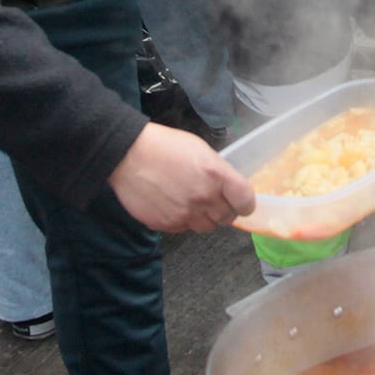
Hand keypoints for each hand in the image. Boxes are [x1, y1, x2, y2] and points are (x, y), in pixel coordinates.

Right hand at [107, 123, 255, 232]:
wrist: (128, 155)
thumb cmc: (165, 146)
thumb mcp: (200, 150)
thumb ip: (218, 172)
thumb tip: (227, 190)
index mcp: (216, 174)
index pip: (246, 201)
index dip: (245, 203)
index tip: (240, 202)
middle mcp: (203, 197)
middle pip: (227, 218)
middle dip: (222, 210)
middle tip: (210, 199)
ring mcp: (184, 214)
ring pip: (205, 227)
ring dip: (202, 217)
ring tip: (188, 200)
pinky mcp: (166, 225)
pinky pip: (183, 229)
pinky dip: (181, 220)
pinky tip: (171, 203)